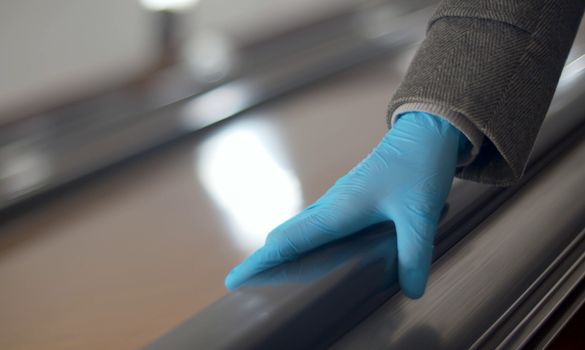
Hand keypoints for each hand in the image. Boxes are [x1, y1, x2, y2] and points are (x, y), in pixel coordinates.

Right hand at [225, 111, 462, 297]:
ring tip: (270, 273)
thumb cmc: (418, 166)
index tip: (234, 279)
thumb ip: (413, 256)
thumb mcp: (419, 215)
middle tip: (245, 284)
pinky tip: (310, 252)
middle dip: (263, 261)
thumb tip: (409, 291)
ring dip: (280, 251)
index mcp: (338, 209)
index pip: (289, 241)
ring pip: (298, 229)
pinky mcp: (348, 199)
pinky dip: (300, 241)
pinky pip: (314, 224)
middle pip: (285, 236)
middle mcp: (331, 205)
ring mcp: (338, 200)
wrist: (424, 133)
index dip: (261, 262)